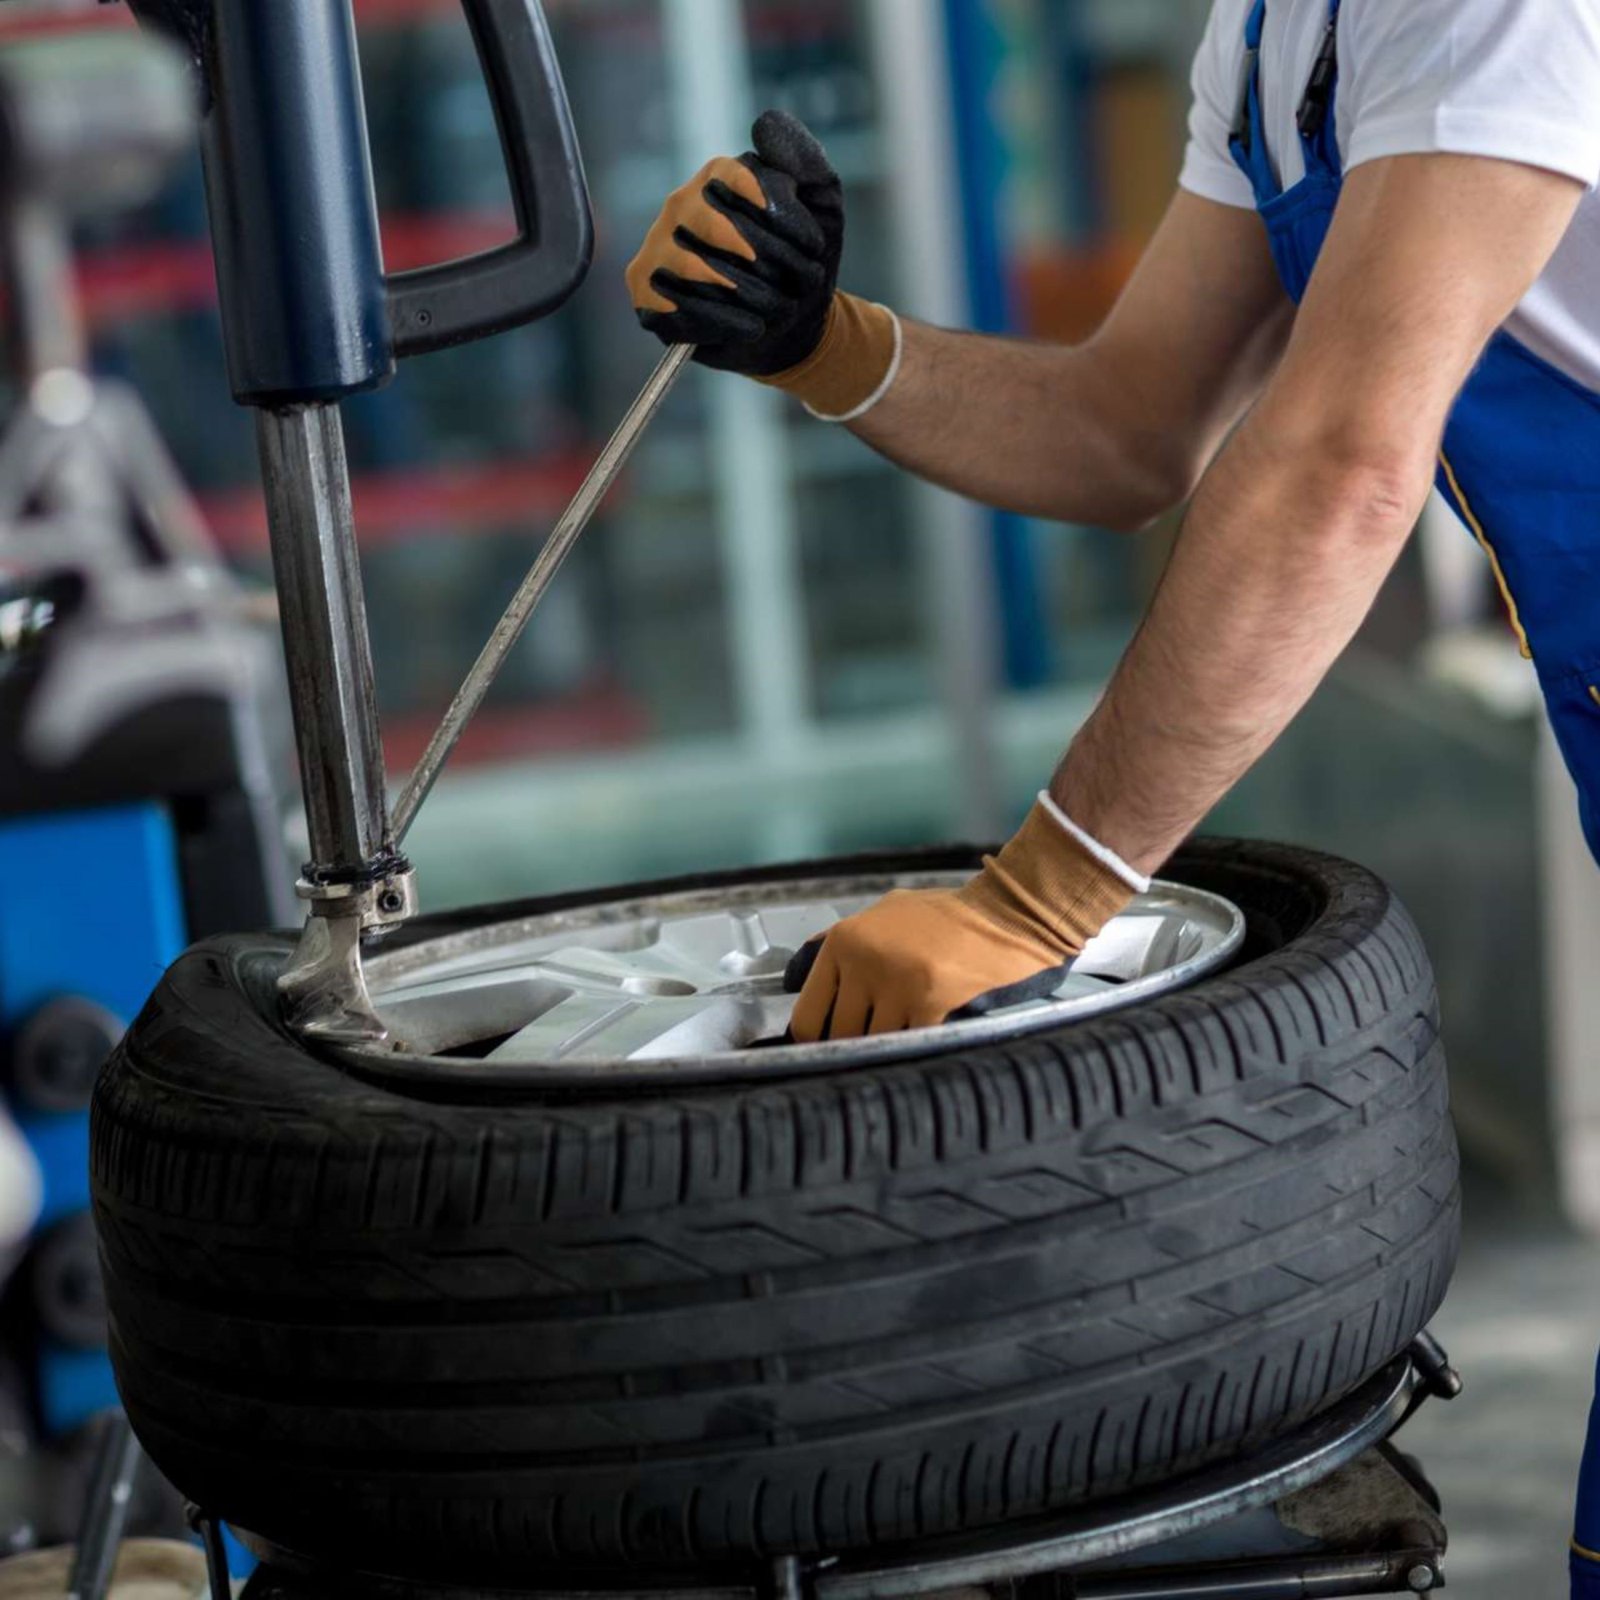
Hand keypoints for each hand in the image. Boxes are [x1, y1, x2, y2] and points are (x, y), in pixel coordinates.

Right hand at [626, 111, 897, 417]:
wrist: (790, 326)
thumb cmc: (801, 262)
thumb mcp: (821, 207)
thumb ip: (805, 161)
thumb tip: (763, 124)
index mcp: (718, 177)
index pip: (742, 181)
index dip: (783, 219)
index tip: (814, 248)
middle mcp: (680, 205)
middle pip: (718, 225)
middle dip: (770, 262)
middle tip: (801, 284)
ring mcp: (657, 247)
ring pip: (695, 266)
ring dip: (750, 294)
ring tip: (779, 309)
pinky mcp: (646, 292)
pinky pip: (675, 304)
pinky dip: (722, 321)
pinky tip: (751, 328)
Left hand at [784, 799, 1138, 1041]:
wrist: (1007, 915)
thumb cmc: (946, 917)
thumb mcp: (884, 914)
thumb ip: (841, 944)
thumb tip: (797, 978)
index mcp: (844, 942)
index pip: (808, 1016)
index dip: (816, 1043)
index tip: (827, 1053)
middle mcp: (863, 962)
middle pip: (839, 1038)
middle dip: (854, 1049)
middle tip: (869, 1052)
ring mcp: (896, 983)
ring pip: (874, 1045)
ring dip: (888, 1049)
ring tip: (901, 1043)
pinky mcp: (930, 1002)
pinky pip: (910, 1044)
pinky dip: (917, 1047)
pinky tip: (928, 1039)